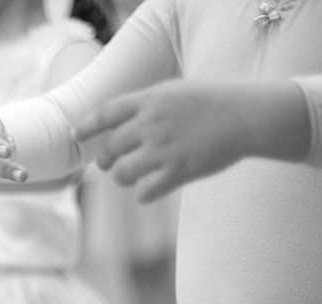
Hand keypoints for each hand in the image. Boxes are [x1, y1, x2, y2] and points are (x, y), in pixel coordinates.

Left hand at [76, 80, 253, 201]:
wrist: (247, 115)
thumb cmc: (211, 102)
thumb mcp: (173, 91)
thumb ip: (143, 105)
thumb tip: (114, 123)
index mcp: (149, 100)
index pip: (104, 114)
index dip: (85, 127)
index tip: (74, 135)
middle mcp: (151, 124)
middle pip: (109, 149)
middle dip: (105, 160)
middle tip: (109, 164)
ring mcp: (164, 149)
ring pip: (121, 175)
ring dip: (122, 178)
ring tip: (130, 177)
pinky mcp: (179, 171)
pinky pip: (146, 192)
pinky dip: (144, 194)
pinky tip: (150, 191)